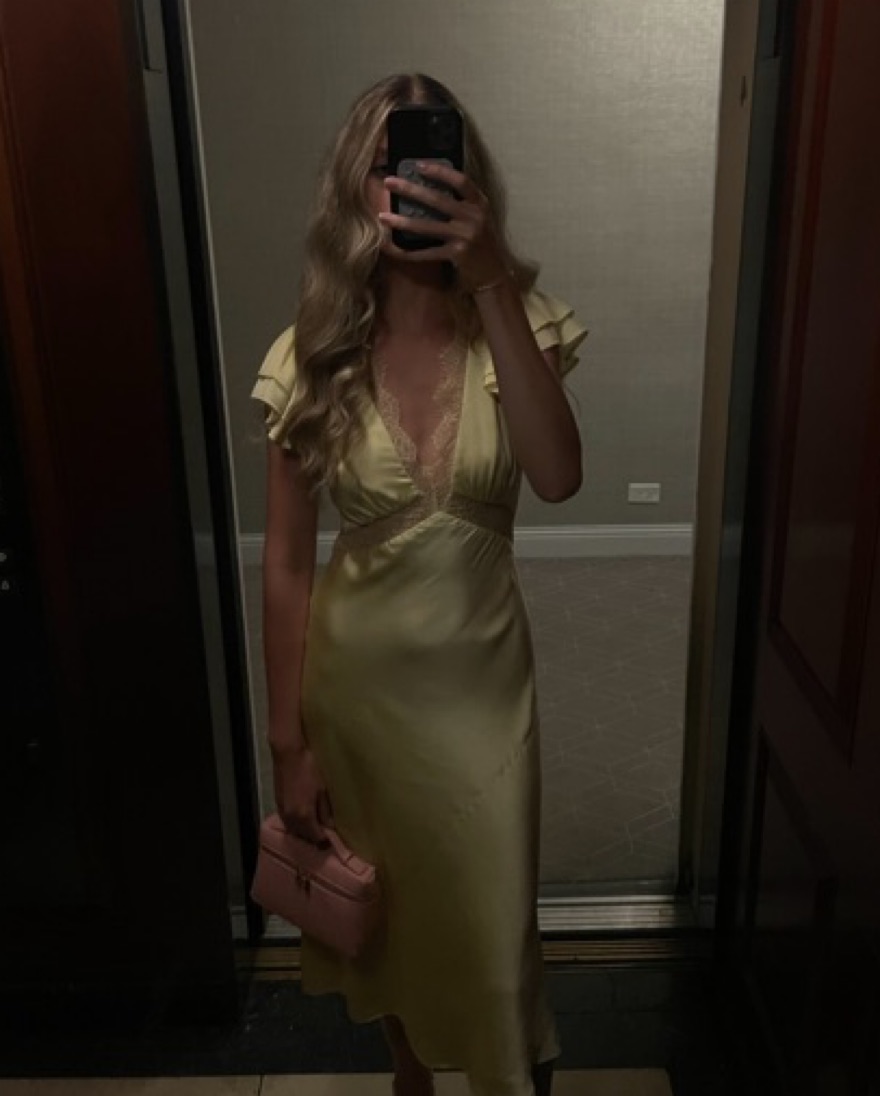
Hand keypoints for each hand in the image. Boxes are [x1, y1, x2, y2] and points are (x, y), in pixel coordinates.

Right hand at [270, 738, 333, 846]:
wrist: (288, 754)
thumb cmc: (309, 769)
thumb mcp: (322, 789)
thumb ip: (325, 811)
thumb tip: (330, 826)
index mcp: (304, 815)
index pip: (315, 836)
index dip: (325, 840)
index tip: (333, 840)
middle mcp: (291, 818)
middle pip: (303, 837)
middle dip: (314, 838)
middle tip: (325, 835)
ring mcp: (282, 812)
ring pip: (294, 831)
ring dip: (304, 833)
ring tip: (315, 828)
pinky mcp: (278, 805)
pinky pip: (288, 823)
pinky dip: (296, 825)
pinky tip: (303, 819)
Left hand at [378, 162, 509, 291]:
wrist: (493, 273)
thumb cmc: (481, 242)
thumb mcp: (478, 217)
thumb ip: (462, 203)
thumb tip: (431, 187)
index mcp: (479, 203)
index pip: (460, 181)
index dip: (439, 171)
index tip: (418, 165)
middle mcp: (473, 217)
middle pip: (437, 199)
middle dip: (410, 189)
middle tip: (389, 182)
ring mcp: (465, 236)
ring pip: (427, 226)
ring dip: (402, 222)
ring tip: (383, 217)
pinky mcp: (457, 254)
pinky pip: (427, 252)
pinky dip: (409, 252)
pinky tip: (394, 249)